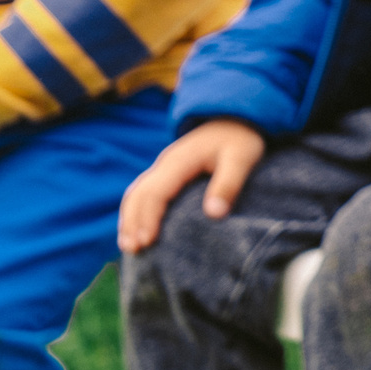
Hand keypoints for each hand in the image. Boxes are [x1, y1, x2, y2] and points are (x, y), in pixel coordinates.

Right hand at [119, 118, 264, 252]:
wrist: (236, 119)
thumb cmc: (240, 140)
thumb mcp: (242, 158)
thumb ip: (228, 184)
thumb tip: (214, 214)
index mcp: (180, 160)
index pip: (155, 192)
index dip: (148, 218)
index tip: (146, 242)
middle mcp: (165, 163)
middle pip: (139, 194)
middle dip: (132, 222)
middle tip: (134, 250)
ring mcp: (163, 167)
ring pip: (136, 193)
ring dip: (129, 218)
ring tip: (129, 247)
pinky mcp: (167, 172)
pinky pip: (143, 191)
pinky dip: (135, 210)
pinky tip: (136, 230)